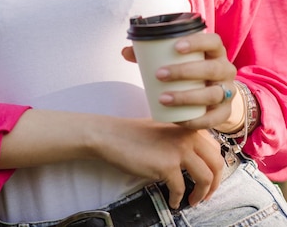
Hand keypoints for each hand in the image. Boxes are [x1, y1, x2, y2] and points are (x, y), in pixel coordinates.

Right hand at [93, 117, 223, 207]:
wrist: (112, 136)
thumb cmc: (133, 134)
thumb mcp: (163, 129)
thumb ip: (181, 138)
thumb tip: (196, 159)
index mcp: (187, 127)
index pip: (215, 147)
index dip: (215, 166)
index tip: (210, 178)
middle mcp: (187, 136)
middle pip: (217, 163)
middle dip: (215, 184)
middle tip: (207, 194)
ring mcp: (178, 150)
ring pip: (206, 178)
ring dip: (201, 194)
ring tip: (193, 201)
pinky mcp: (167, 166)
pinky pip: (181, 189)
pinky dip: (178, 199)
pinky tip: (173, 201)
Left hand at [122, 32, 236, 129]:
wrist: (214, 94)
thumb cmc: (190, 70)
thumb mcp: (176, 59)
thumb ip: (151, 53)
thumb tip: (126, 51)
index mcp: (215, 51)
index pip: (212, 41)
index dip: (197, 42)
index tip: (175, 47)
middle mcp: (225, 69)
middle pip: (212, 68)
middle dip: (185, 71)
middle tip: (160, 74)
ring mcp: (228, 92)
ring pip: (213, 94)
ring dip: (188, 97)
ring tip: (163, 98)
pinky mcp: (225, 112)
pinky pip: (214, 119)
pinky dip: (196, 121)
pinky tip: (178, 120)